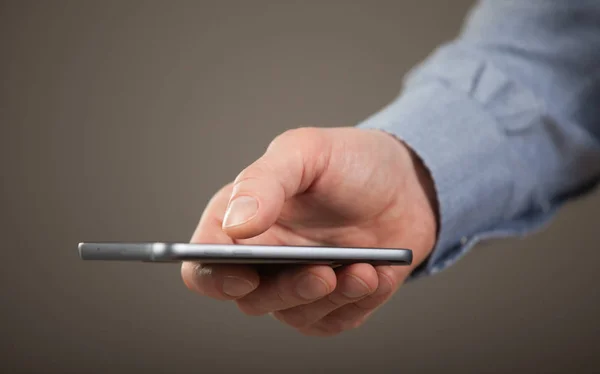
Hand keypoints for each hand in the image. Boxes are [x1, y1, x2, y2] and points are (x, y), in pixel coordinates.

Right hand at [181, 127, 437, 335]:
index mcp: (240, 222)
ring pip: (294, 314)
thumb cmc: (348, 162)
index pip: (204, 263)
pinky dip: (356, 301)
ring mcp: (297, 282)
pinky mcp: (333, 301)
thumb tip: (235, 224)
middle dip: (287, 290)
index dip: (214, 276)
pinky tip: (376, 274)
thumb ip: (263, 181)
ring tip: (363, 271)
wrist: (405, 182)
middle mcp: (263, 258)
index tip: (244, 275)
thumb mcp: (305, 152)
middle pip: (250, 298)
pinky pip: (335, 320)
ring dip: (329, 297)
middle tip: (321, 274)